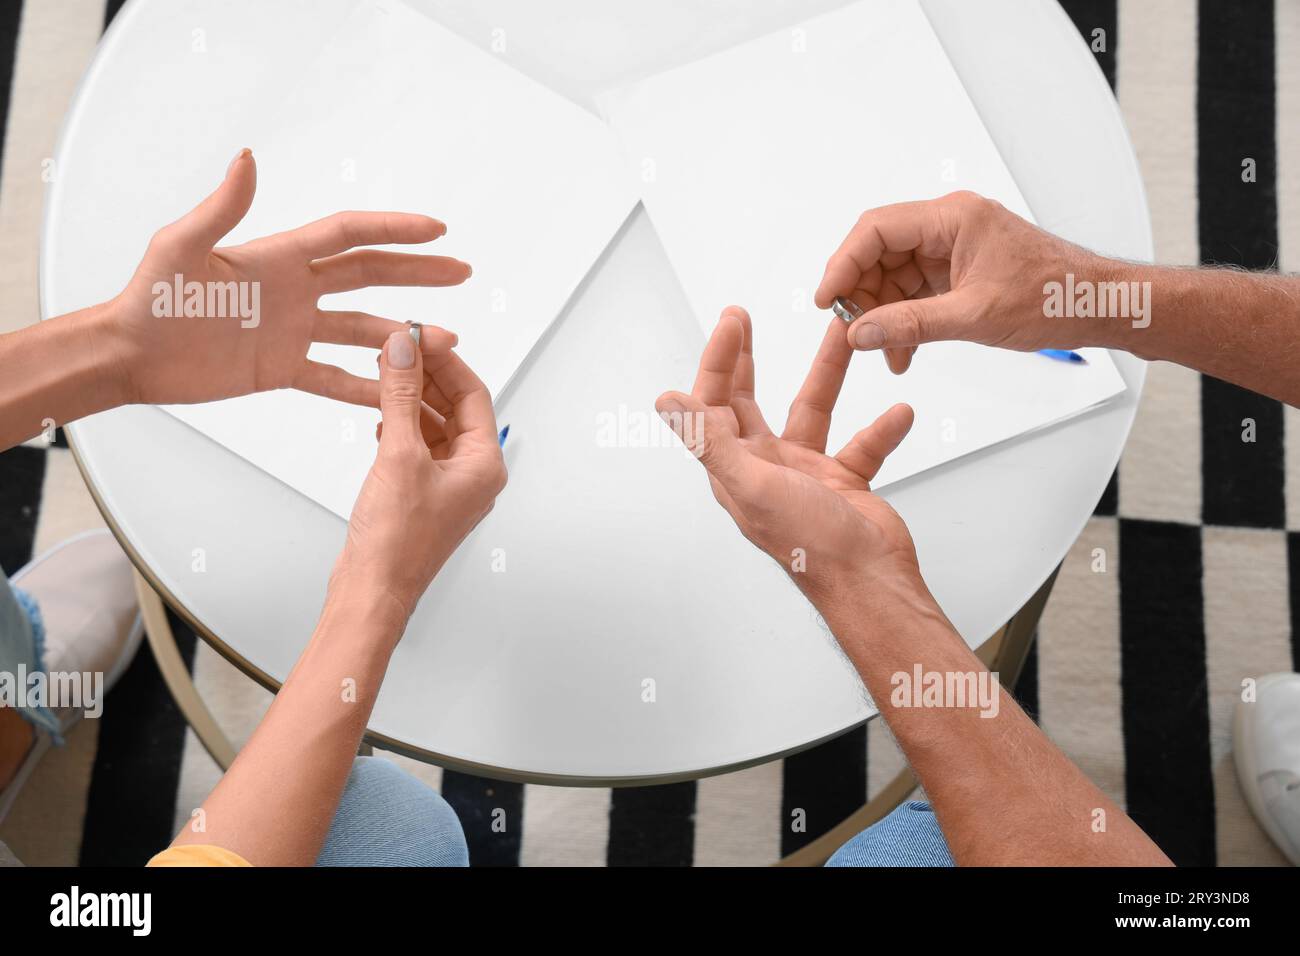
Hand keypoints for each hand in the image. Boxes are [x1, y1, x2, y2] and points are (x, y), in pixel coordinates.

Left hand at [100, 148, 466, 406]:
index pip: (349, 237)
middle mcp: (294, 291)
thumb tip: (248, 159)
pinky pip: (334, 377)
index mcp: (279, 258)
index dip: (394, 231)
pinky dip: (367, 386)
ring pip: (362, 331)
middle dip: (418, 272)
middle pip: (369, 276)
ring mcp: (293, 330)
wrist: (130, 356)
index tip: (436, 229)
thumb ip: (221, 209)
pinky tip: (399, 393)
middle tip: (460, 271)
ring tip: (446, 340)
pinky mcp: (282, 368)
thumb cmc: (149, 300)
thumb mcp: (182, 249)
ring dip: (403, 335)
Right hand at [331, 328, 506, 617]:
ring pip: (435, 426)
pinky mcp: (423, 495)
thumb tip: (403, 350)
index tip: (418, 335)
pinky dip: (401, 427)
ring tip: (384, 374)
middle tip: (397, 349)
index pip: (473, 393)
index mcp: (484, 465)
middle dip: (426, 376)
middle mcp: (473, 475)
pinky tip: (381, 417)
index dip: (445, 360)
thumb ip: (399, 395)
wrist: (372, 592)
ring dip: (410, 400)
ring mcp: (449, 486)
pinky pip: (419, 447)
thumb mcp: (398, 454)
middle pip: (455, 407)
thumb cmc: (396, 543)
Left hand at [656, 306, 919, 602]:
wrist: (870, 582)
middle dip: (746, 359)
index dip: (718, 360)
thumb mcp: (752, 483)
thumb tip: (666, 402)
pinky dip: (881, 428)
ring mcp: (804, 474)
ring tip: (844, 336)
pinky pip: (861, 444)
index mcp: (735, 469)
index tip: (732, 321)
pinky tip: (899, 411)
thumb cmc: (810, 544)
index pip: (714, 404)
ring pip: (812, 411)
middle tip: (743, 318)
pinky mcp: (843, 482)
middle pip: (748, 403)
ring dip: (828, 375)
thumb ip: (709, 439)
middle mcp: (764, 468)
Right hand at [814, 190, 1100, 372]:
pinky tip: (902, 349)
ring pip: (893, 275)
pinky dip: (904, 319)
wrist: (1094, 305)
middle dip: (863, 294)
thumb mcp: (974, 316)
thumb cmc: (1053, 295)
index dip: (843, 263)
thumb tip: (861, 333)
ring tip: (884, 351)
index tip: (828, 299)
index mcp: (953, 217)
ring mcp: (952, 248)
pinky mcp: (957, 270)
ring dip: (883, 313)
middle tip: (854, 332)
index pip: (877, 230)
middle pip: (879, 252)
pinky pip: (914, 290)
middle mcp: (948, 225)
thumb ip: (911, 324)